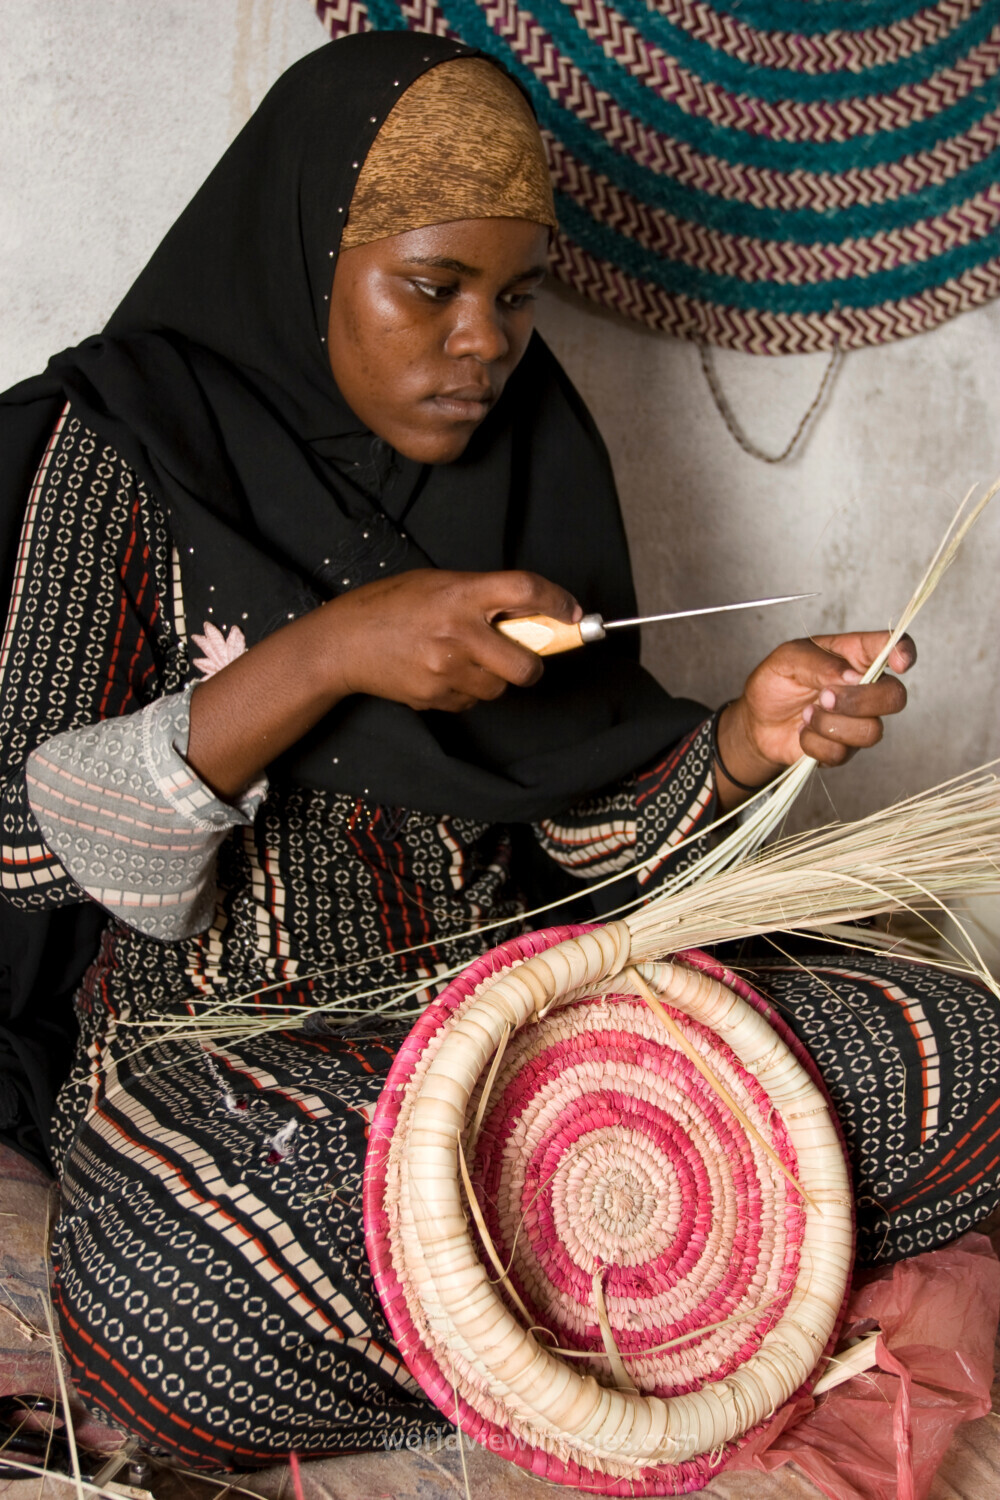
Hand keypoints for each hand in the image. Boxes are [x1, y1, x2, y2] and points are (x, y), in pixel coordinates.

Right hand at [324, 568, 581, 710]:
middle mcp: (457, 632)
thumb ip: (482, 595)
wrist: (343, 644)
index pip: (525, 592)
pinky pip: (472, 701)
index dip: (558, 602)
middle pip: (526, 664)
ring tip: (466, 658)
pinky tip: (442, 672)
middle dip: (533, 664)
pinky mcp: (436, 697)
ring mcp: (446, 669)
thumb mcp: (439, 583)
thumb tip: (532, 614)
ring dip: (495, 677)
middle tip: (524, 655)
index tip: (573, 614)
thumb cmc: (391, 606)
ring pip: (500, 688)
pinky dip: (467, 690)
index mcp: (460, 593)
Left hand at [716, 632, 915, 801]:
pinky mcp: (845, 748)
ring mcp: (859, 720)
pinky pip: (843, 753)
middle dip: (860, 700)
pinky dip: (814, 743)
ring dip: (831, 724)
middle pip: (895, 697)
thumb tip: (853, 676)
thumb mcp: (787, 659)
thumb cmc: (776, 682)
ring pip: (872, 731)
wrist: (757, 721)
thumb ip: (819, 663)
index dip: (905, 653)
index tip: (899, 663)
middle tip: (823, 697)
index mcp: (855, 655)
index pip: (894, 647)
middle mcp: (865, 688)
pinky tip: (803, 732)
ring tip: (806, 714)